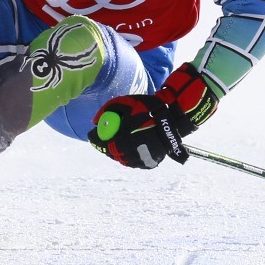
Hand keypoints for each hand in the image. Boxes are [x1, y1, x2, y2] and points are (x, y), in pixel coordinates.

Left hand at [89, 63, 219, 168]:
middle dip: (105, 146)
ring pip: (123, 159)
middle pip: (112, 153)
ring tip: (117, 142)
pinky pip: (135, 162)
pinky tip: (131, 147)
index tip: (92, 136)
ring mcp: (143, 158)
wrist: (172, 116)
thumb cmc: (146, 107)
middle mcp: (133, 150)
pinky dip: (131, 156)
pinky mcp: (151, 162)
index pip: (103, 143)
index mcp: (125, 136)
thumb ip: (107, 110)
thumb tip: (95, 122)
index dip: (95, 140)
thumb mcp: (125, 102)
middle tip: (103, 140)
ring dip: (117, 152)